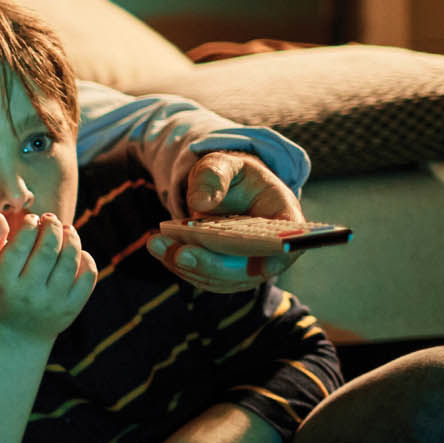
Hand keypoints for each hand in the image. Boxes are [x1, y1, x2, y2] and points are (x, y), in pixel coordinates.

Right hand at [0, 212, 96, 341]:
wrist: (18, 335)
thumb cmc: (0, 293)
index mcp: (3, 283)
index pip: (20, 246)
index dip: (29, 225)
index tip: (32, 219)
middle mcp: (29, 294)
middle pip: (47, 250)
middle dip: (52, 227)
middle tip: (51, 218)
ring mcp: (53, 303)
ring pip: (69, 261)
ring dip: (71, 238)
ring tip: (66, 229)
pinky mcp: (72, 308)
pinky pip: (87, 277)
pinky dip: (85, 258)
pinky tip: (77, 251)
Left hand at [146, 151, 305, 291]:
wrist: (221, 189)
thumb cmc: (230, 175)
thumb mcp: (223, 164)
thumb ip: (214, 176)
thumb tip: (201, 202)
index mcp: (283, 218)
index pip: (287, 245)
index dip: (275, 259)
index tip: (256, 268)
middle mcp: (269, 249)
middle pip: (247, 269)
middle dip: (212, 264)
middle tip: (181, 253)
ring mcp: (248, 266)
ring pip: (220, 278)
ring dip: (187, 266)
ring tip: (157, 243)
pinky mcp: (224, 273)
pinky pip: (203, 277)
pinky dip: (179, 265)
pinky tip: (160, 248)